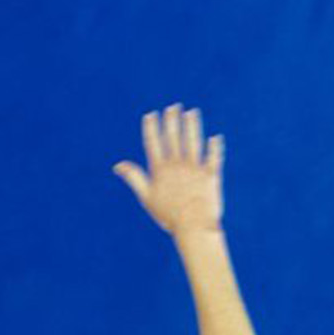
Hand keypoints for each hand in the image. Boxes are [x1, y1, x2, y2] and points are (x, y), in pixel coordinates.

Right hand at [112, 103, 223, 236]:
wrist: (194, 227)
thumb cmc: (168, 215)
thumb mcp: (147, 197)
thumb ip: (134, 178)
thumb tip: (118, 165)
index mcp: (160, 169)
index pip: (154, 142)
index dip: (152, 127)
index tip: (151, 114)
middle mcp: (177, 165)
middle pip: (173, 137)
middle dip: (172, 120)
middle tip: (174, 107)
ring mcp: (195, 168)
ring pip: (193, 141)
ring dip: (192, 125)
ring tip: (192, 113)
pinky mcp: (211, 175)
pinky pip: (214, 157)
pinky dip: (215, 147)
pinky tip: (215, 137)